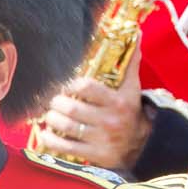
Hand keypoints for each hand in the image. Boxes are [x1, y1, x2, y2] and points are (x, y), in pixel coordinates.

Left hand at [34, 61, 149, 170]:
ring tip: (50, 113)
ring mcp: (102, 139)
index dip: (70, 85)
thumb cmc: (131, 111)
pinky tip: (45, 133)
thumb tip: (137, 33)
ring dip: (52, 118)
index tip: (64, 86)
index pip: (87, 88)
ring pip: (67, 127)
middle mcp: (110, 120)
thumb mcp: (133, 88)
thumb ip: (131, 62)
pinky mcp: (95, 155)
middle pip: (73, 108)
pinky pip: (65, 147)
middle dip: (56, 102)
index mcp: (118, 101)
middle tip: (52, 100)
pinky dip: (50, 140)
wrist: (142, 145)